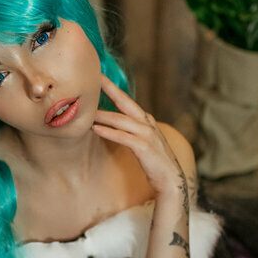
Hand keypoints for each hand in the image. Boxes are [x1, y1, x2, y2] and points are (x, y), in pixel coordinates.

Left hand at [92, 74, 186, 202]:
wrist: (171, 180)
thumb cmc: (154, 162)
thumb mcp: (142, 142)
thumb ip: (130, 132)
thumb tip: (109, 126)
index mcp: (146, 121)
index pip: (126, 101)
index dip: (113, 88)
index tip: (99, 76)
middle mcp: (148, 123)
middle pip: (125, 102)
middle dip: (110, 89)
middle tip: (95, 77)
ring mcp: (148, 134)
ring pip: (121, 120)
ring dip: (103, 115)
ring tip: (86, 110)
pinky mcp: (145, 147)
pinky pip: (123, 137)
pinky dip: (109, 132)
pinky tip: (96, 129)